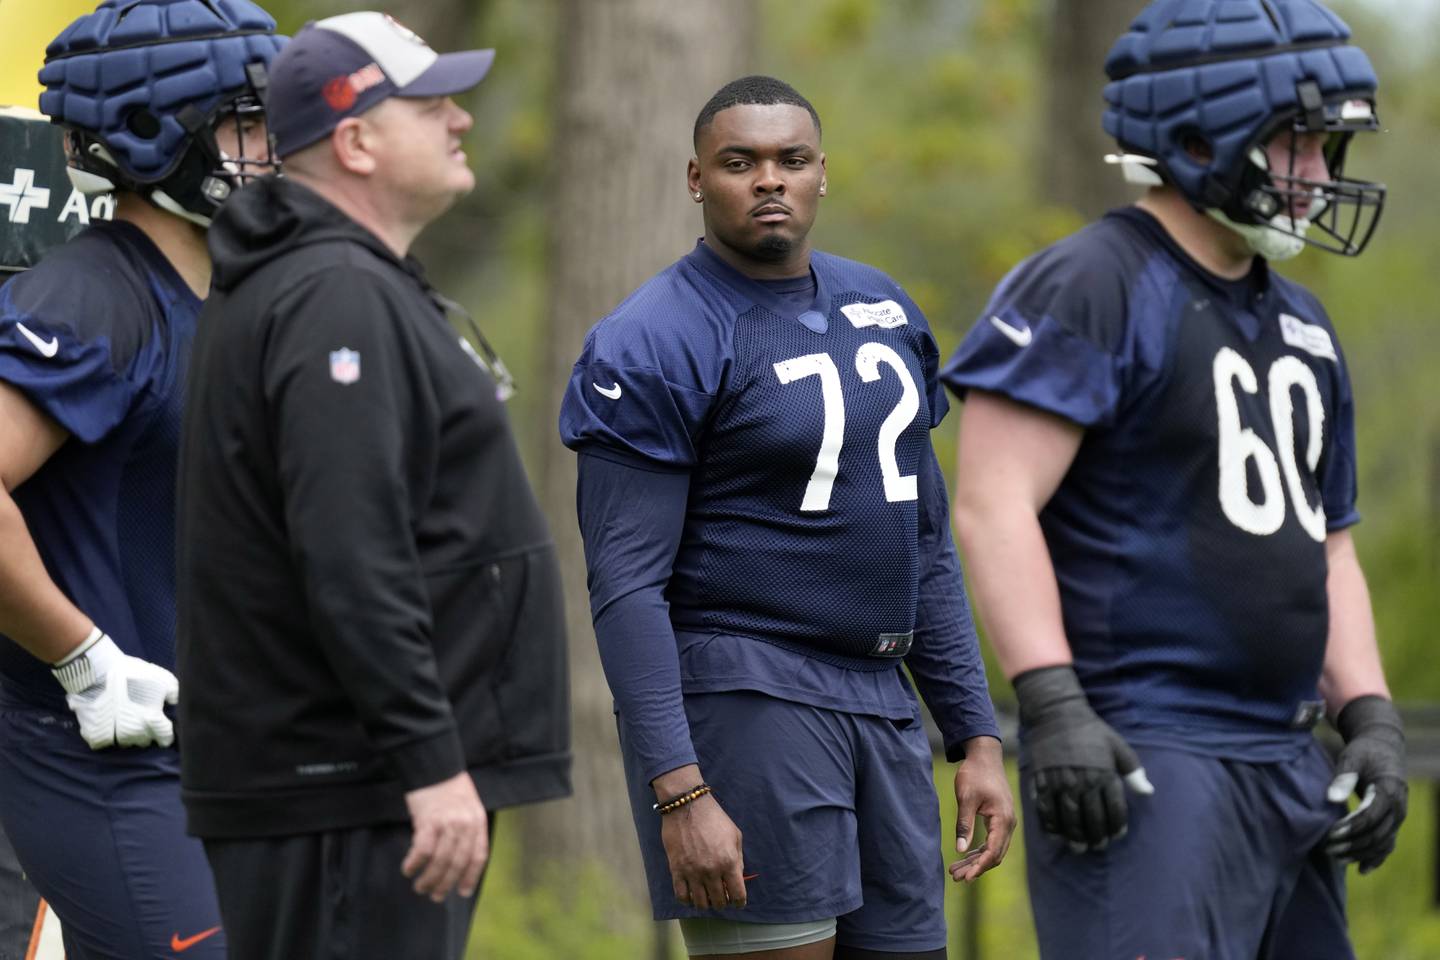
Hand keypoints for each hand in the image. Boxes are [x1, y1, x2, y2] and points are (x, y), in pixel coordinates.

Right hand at [51, 629, 178, 749]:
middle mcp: (135, 733)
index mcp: (153, 722)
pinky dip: (106, 735)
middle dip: (145, 731)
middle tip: (139, 716)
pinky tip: (106, 722)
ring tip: (122, 718)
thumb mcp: (161, 678)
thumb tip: (175, 703)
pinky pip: (104, 742)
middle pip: (145, 741)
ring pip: (125, 742)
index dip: (165, 733)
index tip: (161, 725)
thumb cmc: (132, 673)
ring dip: (126, 734)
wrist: (97, 672)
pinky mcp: (95, 736)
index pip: (166, 739)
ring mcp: (113, 736)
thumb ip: (173, 693)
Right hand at [402, 771, 488, 901]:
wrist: (435, 766)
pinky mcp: (428, 820)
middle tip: (435, 896)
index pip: (478, 856)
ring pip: (440, 861)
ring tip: (420, 888)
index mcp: (478, 822)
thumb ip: (467, 831)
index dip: (470, 877)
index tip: (462, 892)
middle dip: (446, 883)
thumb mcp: (468, 808)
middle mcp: (466, 824)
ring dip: (429, 879)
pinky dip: (415, 863)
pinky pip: (422, 850)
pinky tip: (408, 869)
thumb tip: (458, 861)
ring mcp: (448, 822)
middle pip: (458, 862)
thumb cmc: (449, 788)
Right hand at [654, 766, 745, 909]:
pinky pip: (682, 896)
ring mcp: (692, 872)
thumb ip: (738, 859)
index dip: (739, 902)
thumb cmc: (714, 818)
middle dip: (722, 902)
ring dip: (706, 903)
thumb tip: (737, 878)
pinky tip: (691, 895)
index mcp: (729, 862)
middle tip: (721, 896)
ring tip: (706, 896)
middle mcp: (711, 871)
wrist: (687, 806)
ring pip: (701, 903)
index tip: (737, 902)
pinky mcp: (676, 870)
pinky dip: (688, 900)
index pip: (737, 895)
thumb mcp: (735, 836)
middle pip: (719, 902)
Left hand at [950, 735, 1015, 882]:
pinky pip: (992, 841)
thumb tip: (960, 850)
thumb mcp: (966, 799)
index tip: (965, 878)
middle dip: (976, 868)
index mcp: (1002, 819)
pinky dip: (979, 851)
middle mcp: (1008, 823)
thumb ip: (964, 824)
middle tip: (955, 876)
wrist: (984, 757)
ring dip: (976, 861)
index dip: (979, 867)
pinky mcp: (1000, 820)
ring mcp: (1006, 822)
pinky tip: (965, 857)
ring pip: (993, 850)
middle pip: (994, 855)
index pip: (993, 851)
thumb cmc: (975, 775)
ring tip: (955, 870)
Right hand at [1014, 665, 1153, 852]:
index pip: (1114, 810)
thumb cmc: (1092, 731)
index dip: (1117, 827)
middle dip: (1097, 837)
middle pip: (1092, 819)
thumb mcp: (1118, 747)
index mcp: (1104, 774)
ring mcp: (1060, 782)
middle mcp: (1083, 781)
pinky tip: (1056, 835)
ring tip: (1079, 846)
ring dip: (1075, 837)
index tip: (1117, 835)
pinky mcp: (1041, 781)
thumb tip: (1148, 792)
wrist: (1057, 714)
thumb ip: (1134, 772)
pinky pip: (1045, 810)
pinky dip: (1051, 826)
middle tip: (1098, 845)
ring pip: (1069, 819)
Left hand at [1326, 695, 1406, 872]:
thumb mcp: (1352, 757)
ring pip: (1382, 843)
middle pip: (1377, 834)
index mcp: (1390, 791)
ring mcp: (1398, 817)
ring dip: (1360, 853)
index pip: (1372, 817)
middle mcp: (1398, 808)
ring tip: (1335, 858)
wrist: (1384, 747)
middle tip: (1327, 848)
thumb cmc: (1364, 751)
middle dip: (1353, 844)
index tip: (1331, 834)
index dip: (1351, 828)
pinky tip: (1361, 870)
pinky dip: (1375, 858)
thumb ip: (1343, 776)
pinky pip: (1387, 844)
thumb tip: (1332, 799)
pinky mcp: (1393, 822)